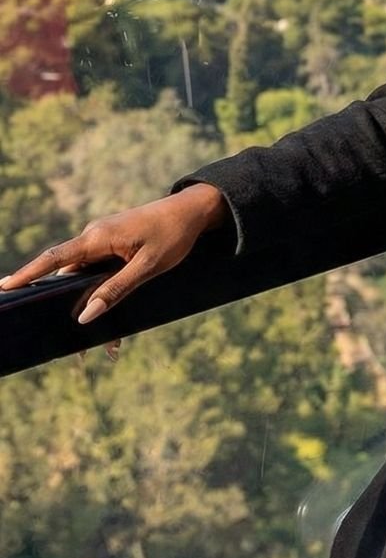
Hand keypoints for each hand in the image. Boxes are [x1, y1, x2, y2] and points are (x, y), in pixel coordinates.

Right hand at [0, 184, 229, 323]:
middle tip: (62, 340)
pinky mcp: (114, 245)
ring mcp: (104, 240)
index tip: (4, 287)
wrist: (194, 211)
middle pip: (67, 275)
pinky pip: (99, 272)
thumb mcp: (147, 267)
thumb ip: (116, 290)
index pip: (53, 259)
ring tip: (101, 346)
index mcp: (97, 237)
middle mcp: (94, 237)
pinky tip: (112, 323)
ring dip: (88, 305)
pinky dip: (102, 294)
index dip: (26, 274)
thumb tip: (85, 314)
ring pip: (85, 278)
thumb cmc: (173, 236)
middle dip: (63, 306)